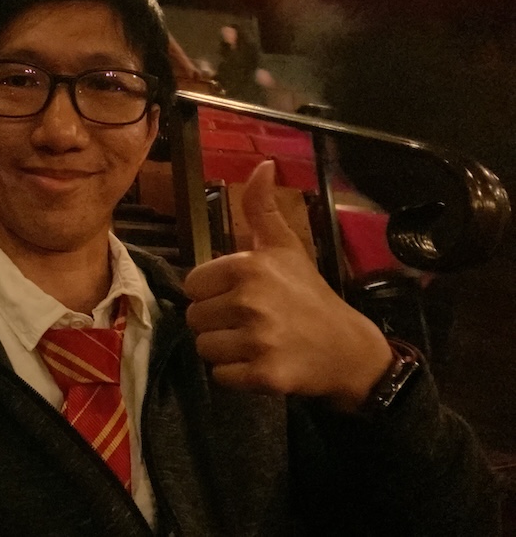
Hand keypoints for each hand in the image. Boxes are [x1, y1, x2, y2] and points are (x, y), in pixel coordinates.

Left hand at [184, 161, 392, 411]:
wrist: (348, 349)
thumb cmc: (309, 295)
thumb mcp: (285, 247)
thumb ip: (262, 208)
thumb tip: (262, 164)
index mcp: (248, 267)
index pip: (193, 285)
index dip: (211, 293)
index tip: (237, 296)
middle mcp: (250, 301)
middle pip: (194, 318)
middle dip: (215, 323)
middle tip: (247, 322)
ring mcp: (257, 340)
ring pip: (204, 349)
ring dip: (223, 350)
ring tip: (253, 342)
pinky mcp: (263, 375)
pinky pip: (220, 376)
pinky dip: (234, 376)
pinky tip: (258, 363)